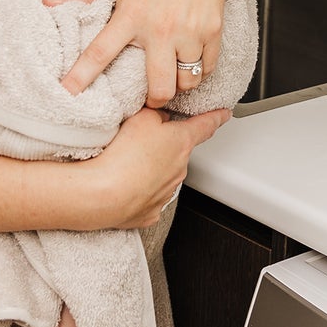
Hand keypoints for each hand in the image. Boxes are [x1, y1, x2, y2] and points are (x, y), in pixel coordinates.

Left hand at [44, 0, 235, 103]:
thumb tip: (47, 2)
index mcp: (132, 13)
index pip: (100, 53)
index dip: (82, 77)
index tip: (69, 95)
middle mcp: (162, 27)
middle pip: (158, 87)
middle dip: (151, 100)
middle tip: (148, 97)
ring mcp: (191, 31)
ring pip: (186, 82)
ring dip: (177, 85)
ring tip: (171, 77)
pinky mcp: (213, 30)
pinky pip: (208, 67)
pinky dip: (200, 71)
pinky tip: (191, 63)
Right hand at [79, 103, 229, 227]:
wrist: (102, 194)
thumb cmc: (122, 155)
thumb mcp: (142, 116)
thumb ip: (158, 114)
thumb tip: (162, 119)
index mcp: (181, 142)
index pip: (206, 125)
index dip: (217, 116)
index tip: (224, 114)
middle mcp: (180, 168)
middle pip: (177, 151)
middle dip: (164, 146)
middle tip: (140, 141)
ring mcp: (167, 193)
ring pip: (163, 174)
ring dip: (150, 168)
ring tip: (126, 163)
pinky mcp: (150, 212)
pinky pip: (147, 196)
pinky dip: (138, 190)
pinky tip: (123, 184)